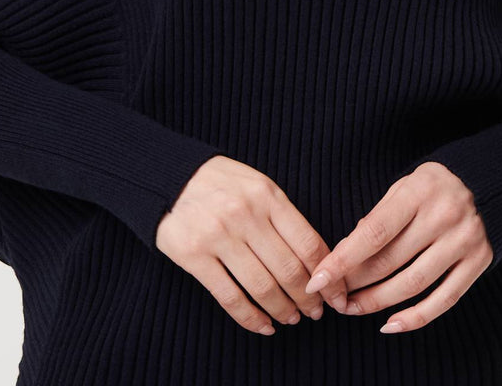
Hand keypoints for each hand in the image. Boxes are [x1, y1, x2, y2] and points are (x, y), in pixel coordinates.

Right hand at [156, 154, 347, 334]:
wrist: (168, 175)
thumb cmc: (219, 182)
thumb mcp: (256, 184)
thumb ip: (282, 215)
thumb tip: (315, 257)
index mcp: (267, 195)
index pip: (308, 243)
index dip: (326, 275)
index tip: (333, 293)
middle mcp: (245, 214)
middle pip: (288, 270)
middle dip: (308, 298)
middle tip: (315, 311)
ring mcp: (218, 236)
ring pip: (262, 287)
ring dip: (282, 310)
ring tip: (291, 318)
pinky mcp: (194, 256)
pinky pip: (230, 297)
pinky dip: (251, 318)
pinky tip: (263, 325)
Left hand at [304, 162, 493, 332]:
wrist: (490, 181)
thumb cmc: (433, 186)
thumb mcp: (404, 187)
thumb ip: (378, 216)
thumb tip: (346, 251)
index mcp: (419, 191)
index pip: (374, 232)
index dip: (343, 259)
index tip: (318, 278)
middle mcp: (444, 216)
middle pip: (391, 261)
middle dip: (356, 282)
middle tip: (333, 296)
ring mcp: (464, 241)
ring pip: (413, 284)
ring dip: (378, 302)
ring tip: (354, 308)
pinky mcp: (479, 262)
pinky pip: (443, 299)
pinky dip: (415, 317)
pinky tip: (390, 324)